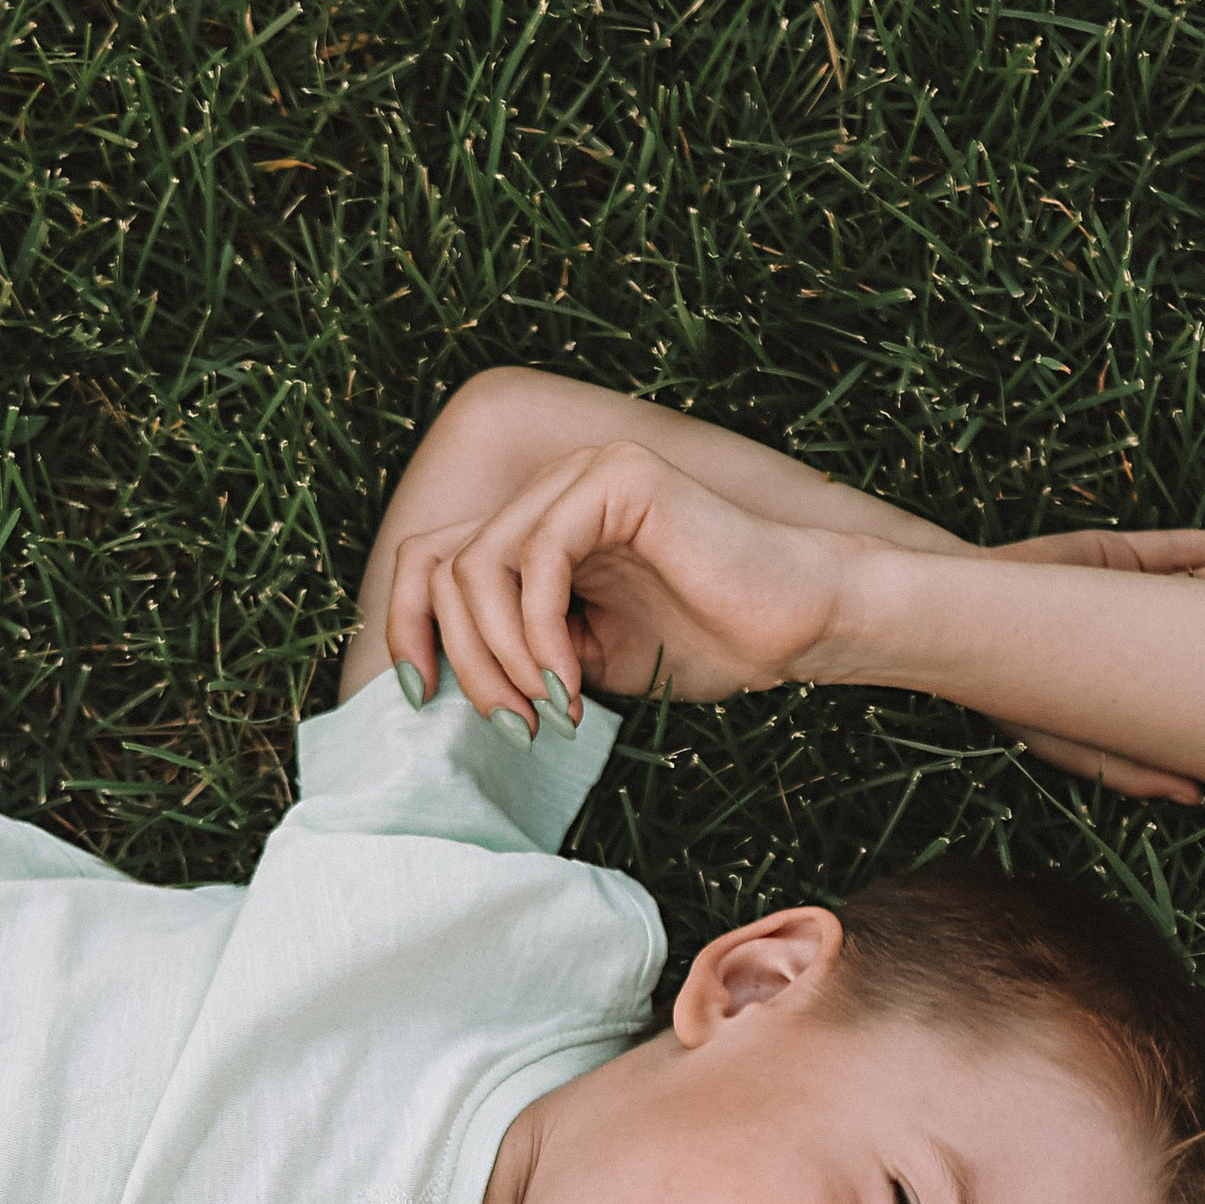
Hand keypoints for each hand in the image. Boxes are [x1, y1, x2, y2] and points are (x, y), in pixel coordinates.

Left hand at [384, 441, 859, 722]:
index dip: (408, 629)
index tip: (423, 700)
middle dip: (463, 662)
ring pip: (478, 566)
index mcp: (537, 527)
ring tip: (547, 712)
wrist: (795, 625)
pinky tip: (572, 683)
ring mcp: (580, 477)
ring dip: (500, 657)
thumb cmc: (708, 644)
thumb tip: (437, 687)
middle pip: (442, 568)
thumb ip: (518, 655)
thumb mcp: (584, 663)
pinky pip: (535, 558)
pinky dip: (538, 633)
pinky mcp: (615, 481)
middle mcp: (550, 491)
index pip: (431, 563)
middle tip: (511, 726)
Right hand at [982, 528, 1204, 800]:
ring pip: (1193, 591)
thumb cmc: (1007, 690)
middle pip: (1200, 639)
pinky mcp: (1110, 558)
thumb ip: (1127, 770)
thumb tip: (1194, 797)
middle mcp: (1124, 648)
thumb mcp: (1068, 742)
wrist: (957, 615)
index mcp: (1118, 696)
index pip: (1186, 703)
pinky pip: (1172, 551)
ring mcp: (1118, 599)